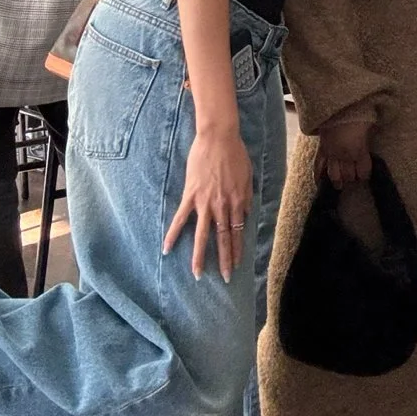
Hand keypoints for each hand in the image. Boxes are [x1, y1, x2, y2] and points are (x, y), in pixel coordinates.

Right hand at [163, 124, 252, 281]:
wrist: (219, 137)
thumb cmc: (235, 153)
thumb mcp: (248, 176)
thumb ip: (246, 197)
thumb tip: (245, 214)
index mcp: (238, 201)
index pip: (238, 231)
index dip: (237, 249)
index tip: (237, 265)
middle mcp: (223, 206)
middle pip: (224, 238)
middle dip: (224, 260)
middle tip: (225, 278)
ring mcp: (205, 202)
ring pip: (203, 234)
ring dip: (200, 256)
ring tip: (197, 273)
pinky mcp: (191, 195)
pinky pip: (181, 218)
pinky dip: (174, 234)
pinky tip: (167, 248)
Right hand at [315, 119, 373, 188]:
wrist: (337, 105)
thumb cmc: (356, 112)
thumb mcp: (369, 124)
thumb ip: (368, 136)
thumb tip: (370, 141)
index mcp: (359, 151)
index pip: (363, 171)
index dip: (365, 175)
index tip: (365, 176)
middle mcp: (345, 156)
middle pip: (349, 175)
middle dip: (352, 178)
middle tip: (353, 179)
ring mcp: (331, 154)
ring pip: (334, 174)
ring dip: (338, 181)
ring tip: (339, 185)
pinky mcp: (320, 149)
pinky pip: (318, 165)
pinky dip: (318, 175)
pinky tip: (319, 182)